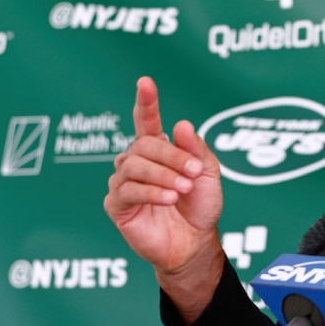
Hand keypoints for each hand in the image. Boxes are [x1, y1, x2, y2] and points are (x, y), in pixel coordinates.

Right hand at [103, 76, 225, 320]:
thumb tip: (180, 124)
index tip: (145, 82)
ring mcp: (123, 182)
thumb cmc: (200, 207)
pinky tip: (169, 198)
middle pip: (144, 145)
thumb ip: (196, 149)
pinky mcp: (116, 205)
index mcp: (158, 150)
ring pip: (134, 165)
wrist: (195, 243)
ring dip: (163, 175)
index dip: (146, 102)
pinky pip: (127, 190)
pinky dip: (151, 192)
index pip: (147, 121)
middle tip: (192, 173)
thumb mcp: (208, 174)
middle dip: (171, 156)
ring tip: (182, 190)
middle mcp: (136, 162)